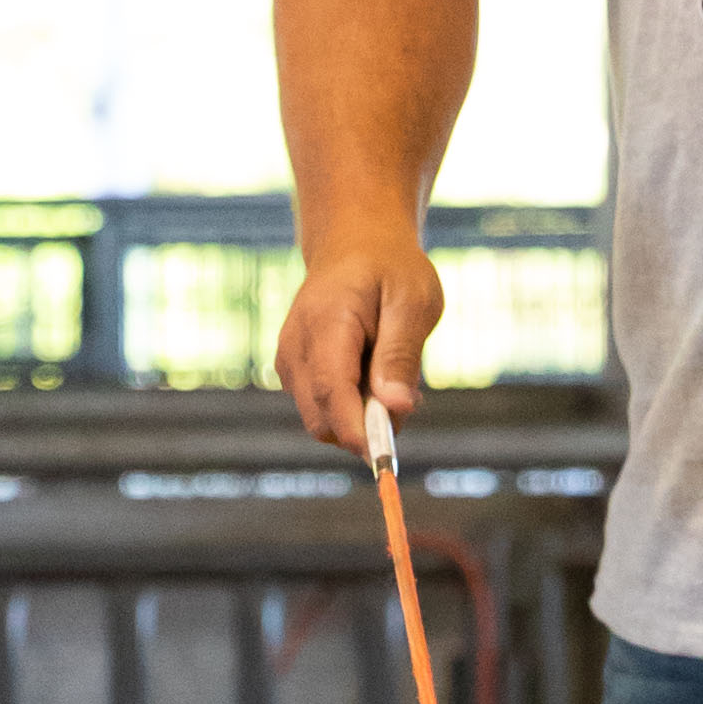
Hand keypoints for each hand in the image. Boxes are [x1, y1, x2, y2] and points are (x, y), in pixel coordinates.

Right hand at [275, 238, 443, 455]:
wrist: (354, 245)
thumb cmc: (390, 270)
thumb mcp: (413, 301)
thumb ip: (401, 355)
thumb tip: (396, 409)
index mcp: (326, 323)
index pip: (333, 392)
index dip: (358, 432)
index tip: (387, 458)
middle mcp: (296, 347)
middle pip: (323, 419)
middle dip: (366, 427)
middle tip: (408, 394)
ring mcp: (289, 362)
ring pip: (323, 421)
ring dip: (361, 416)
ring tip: (390, 371)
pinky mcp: (293, 373)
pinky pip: (323, 410)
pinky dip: (352, 407)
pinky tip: (372, 373)